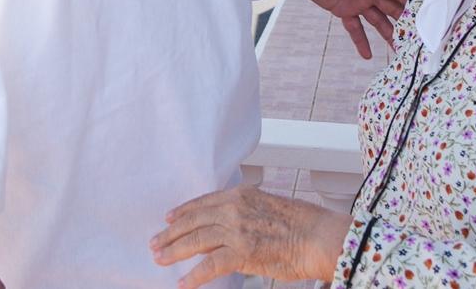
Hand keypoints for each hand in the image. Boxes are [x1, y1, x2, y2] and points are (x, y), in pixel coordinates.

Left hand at [150, 186, 347, 287]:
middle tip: (156, 242)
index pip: (203, 202)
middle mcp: (234, 208)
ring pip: (196, 240)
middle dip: (171, 233)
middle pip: (194, 221)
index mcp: (241, 195)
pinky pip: (209, 265)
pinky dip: (194, 275)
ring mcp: (236, 230)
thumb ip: (247, 210)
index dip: (184, 211)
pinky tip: (183, 282)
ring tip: (160, 259)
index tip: (170, 218)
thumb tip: (231, 223)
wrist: (319, 235)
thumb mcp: (269, 205)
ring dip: (175, 251)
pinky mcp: (241, 251)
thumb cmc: (302, 223)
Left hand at [300, 0, 408, 58]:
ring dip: (388, 35)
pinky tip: (367, 55)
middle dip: (404, 22)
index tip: (422, 14)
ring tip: (399, 51)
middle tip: (416, 38)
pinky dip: (360, 41)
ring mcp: (358, 2)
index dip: (409, 1)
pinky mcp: (343, 11)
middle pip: (391, 8)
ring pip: (378, 21)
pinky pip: (355, 28)